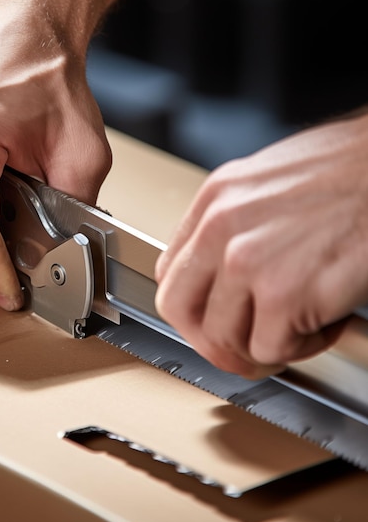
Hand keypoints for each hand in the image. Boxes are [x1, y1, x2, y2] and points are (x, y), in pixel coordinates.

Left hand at [155, 113, 367, 377]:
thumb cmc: (354, 171)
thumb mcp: (270, 183)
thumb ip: (237, 225)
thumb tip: (221, 272)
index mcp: (215, 199)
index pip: (171, 272)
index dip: (193, 305)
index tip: (213, 318)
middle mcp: (221, 228)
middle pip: (178, 310)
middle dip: (209, 337)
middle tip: (242, 344)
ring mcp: (246, 261)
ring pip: (223, 338)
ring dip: (265, 342)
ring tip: (301, 322)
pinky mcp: (284, 293)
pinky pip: (270, 350)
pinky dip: (302, 347)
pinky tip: (327, 320)